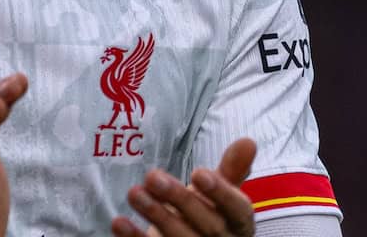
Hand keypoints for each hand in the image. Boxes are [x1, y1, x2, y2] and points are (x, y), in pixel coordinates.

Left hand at [110, 137, 256, 236]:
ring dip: (156, 216)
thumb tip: (248, 141)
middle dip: (179, 200)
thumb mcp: (220, 193)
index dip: (220, 193)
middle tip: (152, 176)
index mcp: (238, 224)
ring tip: (133, 192)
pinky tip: (118, 222)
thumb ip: (232, 170)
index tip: (198, 172)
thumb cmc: (206, 215)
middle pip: (206, 225)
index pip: (238, 210)